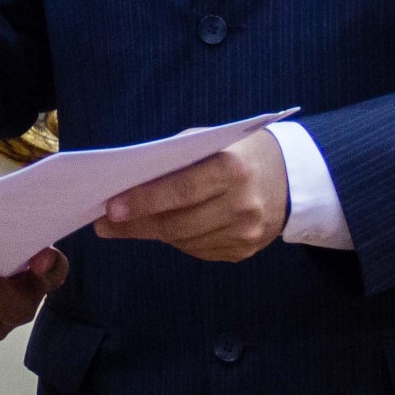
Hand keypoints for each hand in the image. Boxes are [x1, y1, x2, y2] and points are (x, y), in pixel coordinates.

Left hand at [93, 129, 288, 262]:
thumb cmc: (236, 152)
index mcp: (231, 169)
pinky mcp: (243, 251)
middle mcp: (241, 204)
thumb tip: (127, 184)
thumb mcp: (209, 143)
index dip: (143, 201)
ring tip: (127, 224)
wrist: (289, 177)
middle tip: (105, 223)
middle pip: (177, 223)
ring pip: (183, 241)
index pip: (180, 190)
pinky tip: (165, 228)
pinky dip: (177, 240)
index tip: (110, 208)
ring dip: (152, 232)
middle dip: (135, 224)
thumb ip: (174, 160)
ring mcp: (245, 233)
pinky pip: (198, 251)